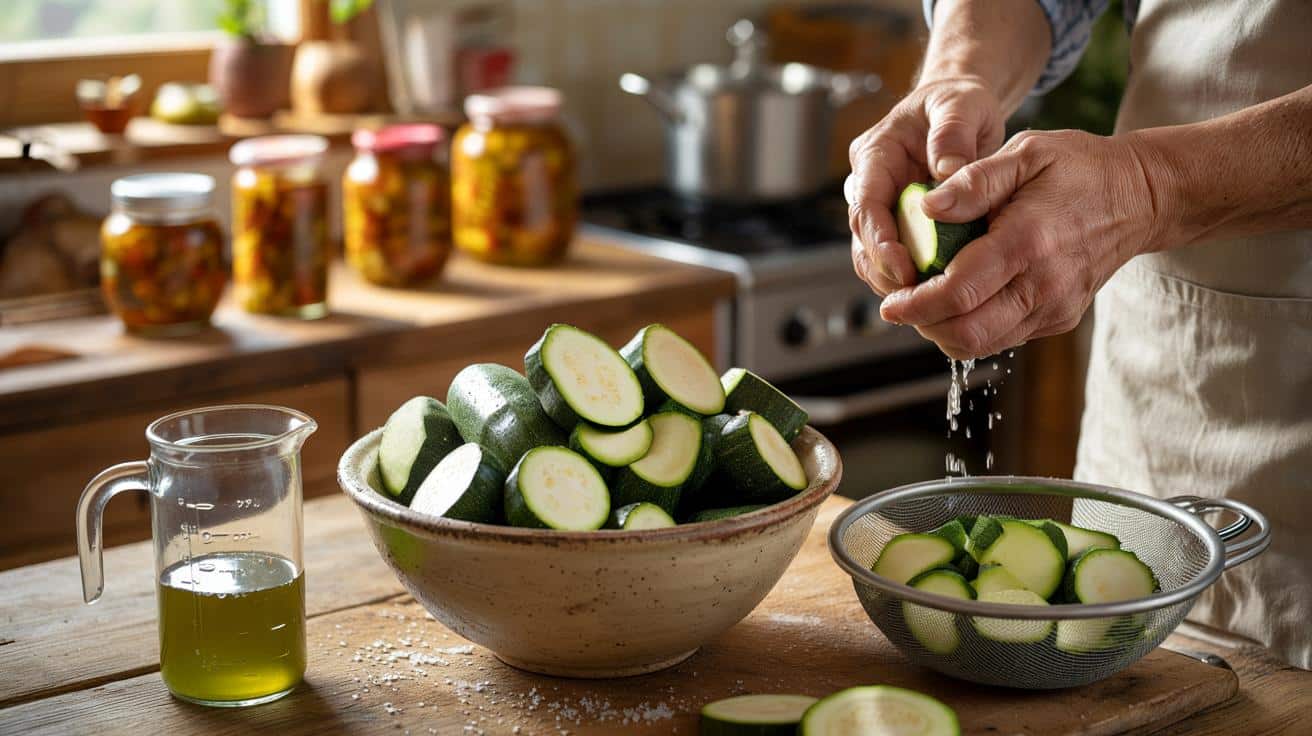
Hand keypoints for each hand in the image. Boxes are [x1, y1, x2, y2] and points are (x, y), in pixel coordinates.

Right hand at [847, 75, 1006, 295]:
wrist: (961, 112)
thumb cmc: (957, 104)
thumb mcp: (961, 105)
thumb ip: (952, 133)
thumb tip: (945, 171)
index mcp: (876, 154)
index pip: (866, 202)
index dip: (879, 240)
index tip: (902, 266)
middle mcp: (870, 183)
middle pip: (863, 236)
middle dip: (883, 269)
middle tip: (913, 295)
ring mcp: (882, 205)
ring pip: (871, 253)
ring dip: (891, 279)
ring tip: (921, 302)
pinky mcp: (898, 223)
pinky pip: (894, 256)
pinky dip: (907, 277)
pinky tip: (930, 293)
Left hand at [878, 129, 1162, 358]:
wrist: (1141, 198)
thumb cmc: (1079, 169)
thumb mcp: (1026, 153)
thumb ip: (974, 180)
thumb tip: (926, 207)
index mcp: (1029, 242)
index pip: (959, 293)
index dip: (916, 305)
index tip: (890, 303)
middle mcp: (1044, 285)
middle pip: (967, 333)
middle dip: (923, 324)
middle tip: (900, 303)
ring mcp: (1054, 308)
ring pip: (982, 344)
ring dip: (943, 330)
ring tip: (923, 301)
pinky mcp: (1058, 319)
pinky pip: (1002, 337)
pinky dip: (970, 327)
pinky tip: (956, 299)